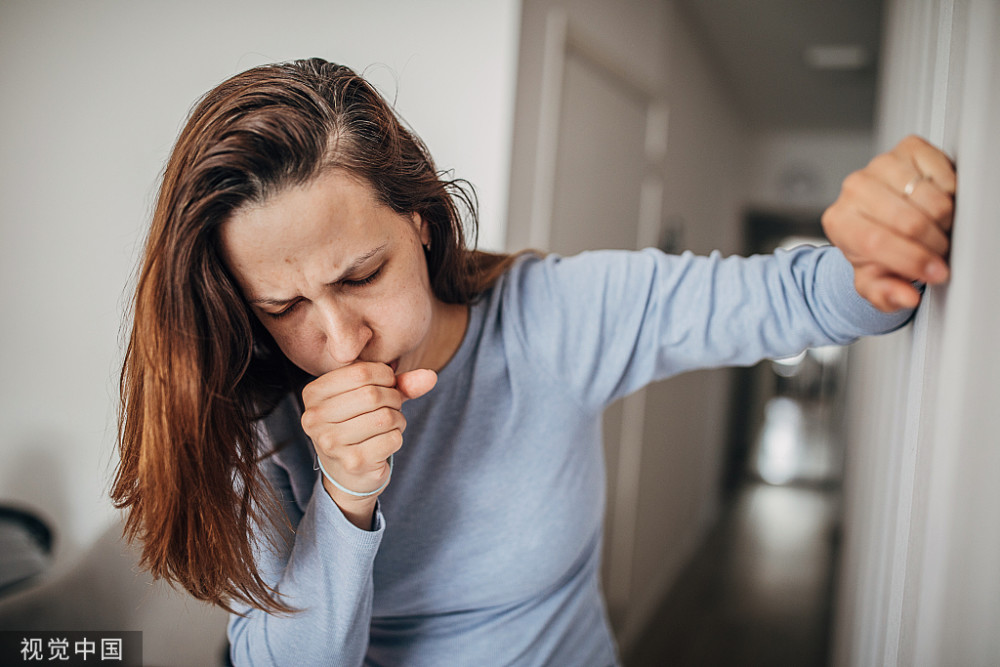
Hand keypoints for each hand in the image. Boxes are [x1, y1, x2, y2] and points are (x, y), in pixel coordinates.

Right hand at [300, 362, 435, 517]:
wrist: (349, 473)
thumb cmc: (359, 423)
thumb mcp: (373, 395)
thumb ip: (400, 382)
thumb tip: (430, 377)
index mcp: (313, 394)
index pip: (360, 371)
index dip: (385, 376)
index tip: (387, 385)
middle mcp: (314, 418)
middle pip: (373, 395)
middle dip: (394, 399)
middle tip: (392, 407)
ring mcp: (331, 443)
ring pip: (385, 417)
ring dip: (398, 419)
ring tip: (389, 425)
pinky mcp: (352, 463)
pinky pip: (392, 439)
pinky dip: (397, 437)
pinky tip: (386, 442)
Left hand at [822, 135, 955, 311]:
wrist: (881, 217)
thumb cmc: (875, 249)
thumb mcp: (874, 280)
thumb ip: (884, 294)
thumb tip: (905, 297)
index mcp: (838, 221)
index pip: (876, 242)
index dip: (912, 261)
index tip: (936, 272)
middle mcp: (854, 188)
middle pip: (908, 222)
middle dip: (933, 245)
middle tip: (937, 252)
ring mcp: (881, 164)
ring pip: (930, 200)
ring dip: (943, 221)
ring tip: (935, 229)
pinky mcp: (909, 148)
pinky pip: (944, 174)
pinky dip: (950, 194)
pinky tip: (937, 205)